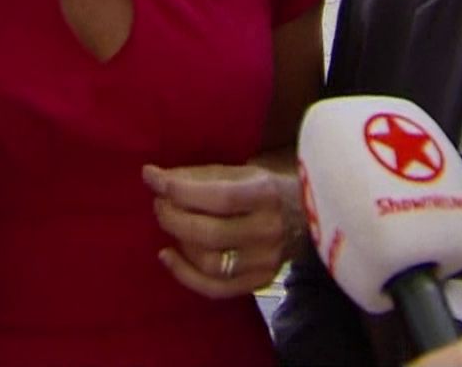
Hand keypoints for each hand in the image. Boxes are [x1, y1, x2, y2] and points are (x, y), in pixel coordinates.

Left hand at [144, 162, 293, 297]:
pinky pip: (215, 288)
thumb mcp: (241, 172)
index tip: (152, 178)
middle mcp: (268, 230)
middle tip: (159, 203)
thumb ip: (199, 176)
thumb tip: (154, 177)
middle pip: (210, 233)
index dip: (181, 190)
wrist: (309, 219)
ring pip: (209, 263)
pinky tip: (168, 255)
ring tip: (169, 223)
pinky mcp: (259, 281)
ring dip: (179, 242)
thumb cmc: (267, 189)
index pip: (219, 196)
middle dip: (173, 217)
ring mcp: (266, 261)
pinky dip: (184, 274)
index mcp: (266, 195)